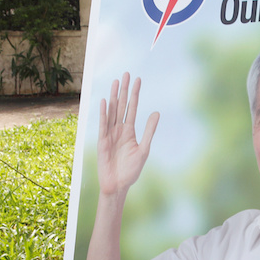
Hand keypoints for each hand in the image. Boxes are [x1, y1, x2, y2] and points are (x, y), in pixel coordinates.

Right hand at [97, 73, 159, 196]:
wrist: (117, 185)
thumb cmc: (130, 170)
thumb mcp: (144, 150)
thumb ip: (149, 131)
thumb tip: (156, 113)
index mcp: (129, 131)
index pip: (132, 108)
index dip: (135, 94)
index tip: (138, 80)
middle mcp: (119, 129)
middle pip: (121, 105)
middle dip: (124, 90)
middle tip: (127, 74)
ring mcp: (110, 134)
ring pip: (112, 111)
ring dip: (114, 97)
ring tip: (116, 82)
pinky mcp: (102, 141)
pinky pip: (103, 124)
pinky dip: (104, 113)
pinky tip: (106, 101)